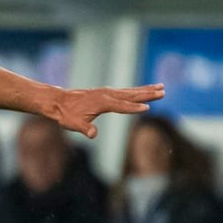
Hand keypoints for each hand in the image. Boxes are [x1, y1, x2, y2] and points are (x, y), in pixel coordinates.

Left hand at [46, 84, 163, 137]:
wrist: (58, 102)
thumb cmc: (66, 115)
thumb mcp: (73, 124)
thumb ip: (84, 128)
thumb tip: (92, 134)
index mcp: (101, 102)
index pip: (121, 106)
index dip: (134, 108)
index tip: (147, 108)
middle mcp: (107, 95)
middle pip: (131, 95)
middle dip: (147, 94)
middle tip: (163, 92)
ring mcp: (107, 92)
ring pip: (130, 91)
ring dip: (146, 90)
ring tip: (161, 88)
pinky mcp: (106, 93)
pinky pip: (125, 91)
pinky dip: (136, 90)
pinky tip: (144, 91)